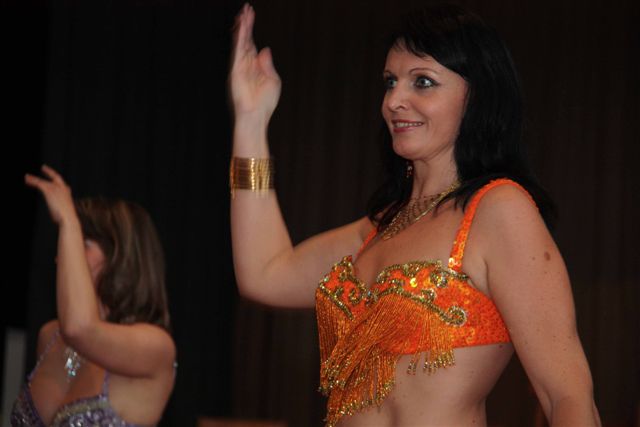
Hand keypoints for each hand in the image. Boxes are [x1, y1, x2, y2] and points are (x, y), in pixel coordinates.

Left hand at [25, 165, 77, 225]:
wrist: (67, 217)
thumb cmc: (66, 218)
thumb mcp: (62, 213)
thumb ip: (59, 211)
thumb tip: (57, 218)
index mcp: (67, 194)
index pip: (62, 184)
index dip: (57, 180)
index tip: (53, 177)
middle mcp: (63, 189)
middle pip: (56, 177)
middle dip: (50, 172)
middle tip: (44, 167)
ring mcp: (56, 188)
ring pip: (43, 181)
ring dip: (34, 179)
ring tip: (26, 177)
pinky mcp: (49, 190)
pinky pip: (39, 183)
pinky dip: (33, 181)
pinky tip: (27, 180)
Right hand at [229, 3, 280, 124]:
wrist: (256, 115)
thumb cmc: (264, 103)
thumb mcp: (273, 80)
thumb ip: (268, 64)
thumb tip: (265, 49)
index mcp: (255, 67)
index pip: (253, 44)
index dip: (252, 31)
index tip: (251, 16)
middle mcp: (246, 64)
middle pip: (246, 39)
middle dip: (246, 24)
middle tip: (246, 9)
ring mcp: (240, 66)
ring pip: (241, 41)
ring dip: (242, 27)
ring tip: (244, 12)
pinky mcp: (236, 68)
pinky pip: (238, 49)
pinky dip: (240, 37)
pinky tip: (241, 26)